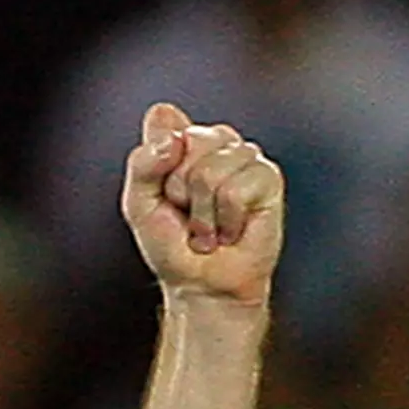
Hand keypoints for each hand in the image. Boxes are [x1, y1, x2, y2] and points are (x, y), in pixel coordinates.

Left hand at [121, 103, 283, 305]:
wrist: (201, 283)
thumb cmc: (171, 244)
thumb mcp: (139, 203)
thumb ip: (143, 164)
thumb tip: (174, 136)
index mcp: (182, 139)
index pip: (163, 125)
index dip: (156, 166)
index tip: (162, 194)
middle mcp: (216, 141)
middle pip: (190, 143)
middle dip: (179, 190)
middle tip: (187, 213)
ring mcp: (245, 157)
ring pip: (211, 172)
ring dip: (203, 213)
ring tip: (208, 227)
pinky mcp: (268, 178)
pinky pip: (236, 191)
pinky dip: (226, 220)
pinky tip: (230, 230)